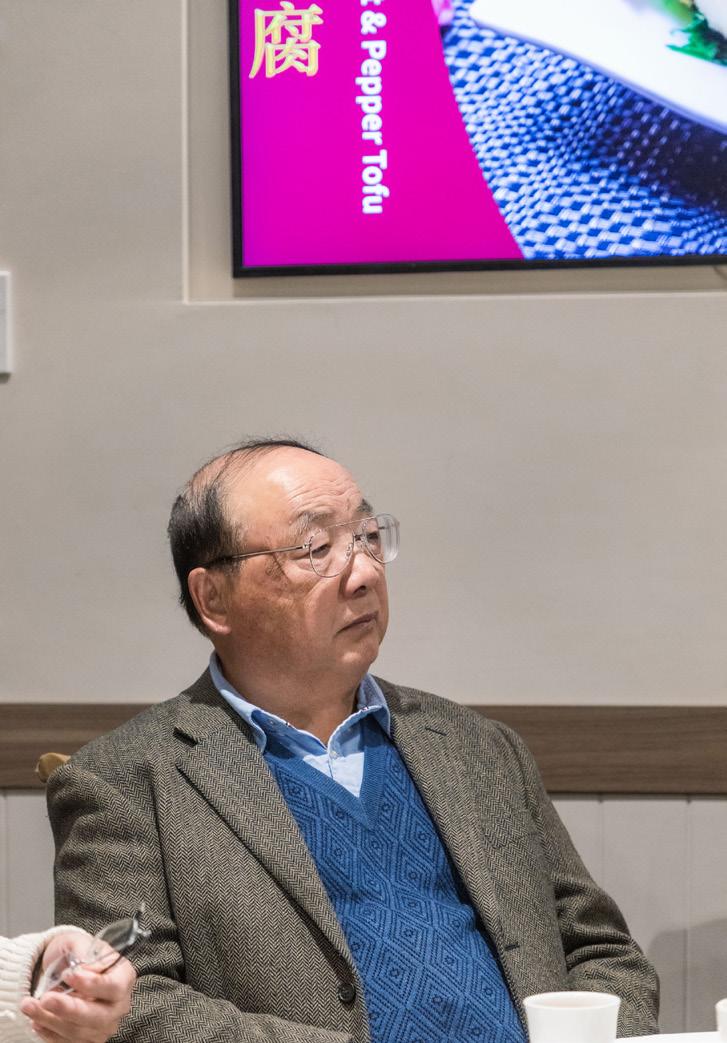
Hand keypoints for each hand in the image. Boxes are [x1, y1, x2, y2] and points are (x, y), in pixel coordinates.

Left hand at [19, 931, 135, 1042]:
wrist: (66, 970)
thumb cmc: (76, 954)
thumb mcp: (79, 942)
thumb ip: (82, 952)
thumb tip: (82, 970)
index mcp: (123, 976)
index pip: (114, 986)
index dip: (93, 985)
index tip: (69, 976)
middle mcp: (118, 1004)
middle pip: (99, 1016)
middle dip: (69, 1009)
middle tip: (46, 998)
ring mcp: (103, 1025)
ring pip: (79, 1032)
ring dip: (51, 1020)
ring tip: (30, 1006)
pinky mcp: (87, 1038)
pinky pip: (68, 1042)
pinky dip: (49, 1032)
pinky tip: (36, 1019)